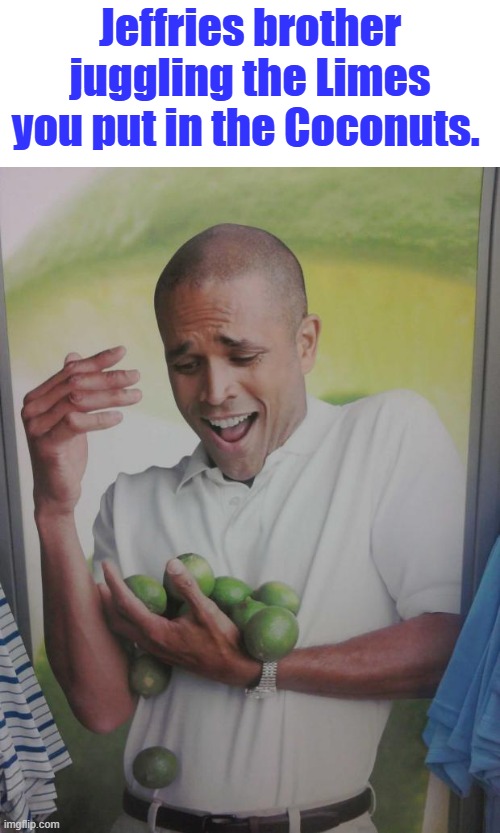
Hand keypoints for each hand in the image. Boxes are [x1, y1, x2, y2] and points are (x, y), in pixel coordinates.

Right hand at [22, 346, 140, 514]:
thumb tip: (73, 356)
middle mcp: (33, 408)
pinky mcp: (47, 444)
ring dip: (111, 396)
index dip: (97, 360)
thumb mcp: (69, 416)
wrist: (56, 491)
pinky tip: (118, 417)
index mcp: (37, 397)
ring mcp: (37, 426)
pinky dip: (100, 418)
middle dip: (109, 378)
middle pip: (76, 383)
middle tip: (135, 376)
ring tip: (135, 395)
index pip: (71, 371)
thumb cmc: (65, 452)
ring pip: (78, 400)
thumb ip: (70, 388)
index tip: (122, 352)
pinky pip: (76, 423)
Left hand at [99, 560, 260, 687]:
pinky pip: (133, 635)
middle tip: (99, 579)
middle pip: (116, 619)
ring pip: (123, 630)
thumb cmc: (221, 639)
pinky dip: (124, 620)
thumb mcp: (207, 610)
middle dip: (104, 598)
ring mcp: (155, 650)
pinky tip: (132, 613)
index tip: (107, 565)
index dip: (114, 583)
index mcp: (156, 632)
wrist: (233, 668)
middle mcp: (150, 643)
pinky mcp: (161, 652)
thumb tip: (170, 563)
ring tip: (108, 593)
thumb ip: (187, 586)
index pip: (126, 604)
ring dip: (112, 610)